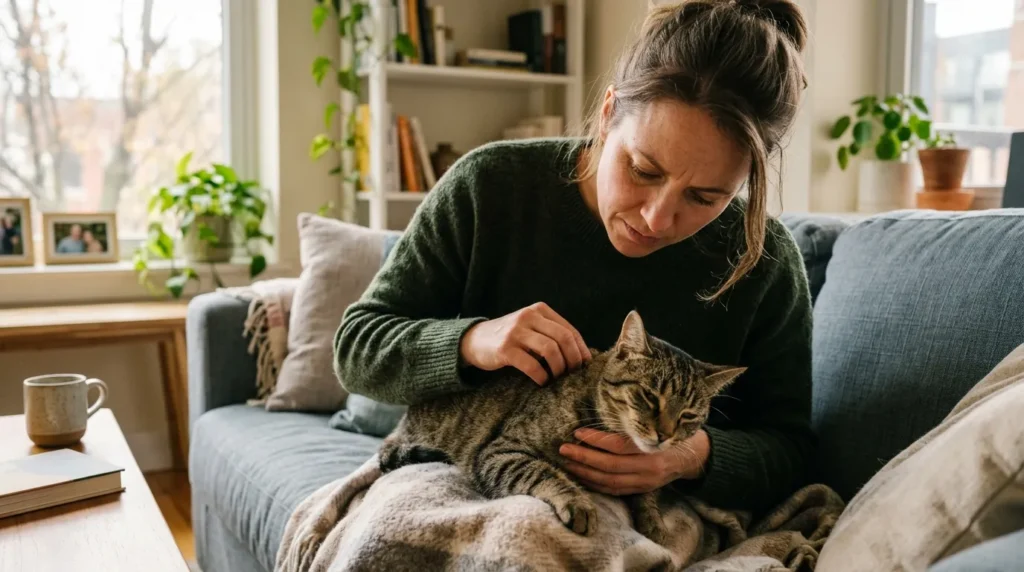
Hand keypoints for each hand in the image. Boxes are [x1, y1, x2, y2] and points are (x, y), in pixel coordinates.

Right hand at [459, 302, 591, 384]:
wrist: (474, 340)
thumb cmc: (510, 338)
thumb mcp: (531, 327)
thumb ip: (551, 334)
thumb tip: (581, 356)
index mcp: (539, 310)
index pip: (569, 330)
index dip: (581, 350)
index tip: (585, 365)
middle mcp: (528, 316)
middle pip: (563, 338)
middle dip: (573, 359)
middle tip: (572, 374)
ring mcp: (516, 332)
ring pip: (550, 350)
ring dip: (558, 369)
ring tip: (556, 378)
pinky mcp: (505, 349)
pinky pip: (532, 365)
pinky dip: (541, 376)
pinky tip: (542, 382)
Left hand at [558, 428, 709, 495]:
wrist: (694, 456)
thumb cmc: (671, 431)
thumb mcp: (658, 422)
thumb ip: (635, 422)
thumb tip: (602, 411)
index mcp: (653, 447)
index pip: (618, 446)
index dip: (596, 439)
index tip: (577, 432)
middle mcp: (649, 467)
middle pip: (610, 466)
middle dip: (583, 458)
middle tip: (563, 449)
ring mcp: (646, 482)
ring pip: (609, 481)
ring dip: (585, 473)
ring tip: (567, 463)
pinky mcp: (642, 490)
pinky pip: (614, 491)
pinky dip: (595, 485)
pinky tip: (581, 476)